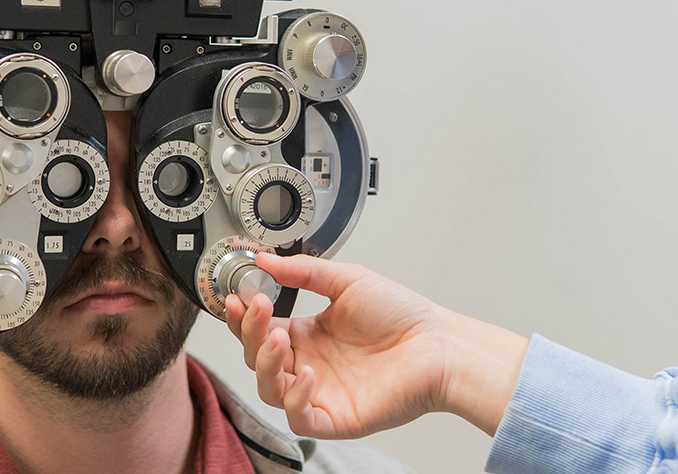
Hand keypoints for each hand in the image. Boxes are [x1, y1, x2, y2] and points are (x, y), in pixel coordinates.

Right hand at [225, 253, 527, 438]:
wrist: (438, 343)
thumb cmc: (402, 315)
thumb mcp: (347, 280)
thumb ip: (303, 271)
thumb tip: (265, 258)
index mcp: (305, 334)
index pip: (258, 330)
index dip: (243, 317)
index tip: (238, 296)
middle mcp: (307, 364)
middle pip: (256, 359)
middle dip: (249, 334)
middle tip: (259, 309)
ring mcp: (320, 392)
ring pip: (270, 390)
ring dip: (265, 365)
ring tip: (277, 339)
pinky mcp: (336, 417)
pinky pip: (300, 418)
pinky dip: (295, 399)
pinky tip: (307, 373)